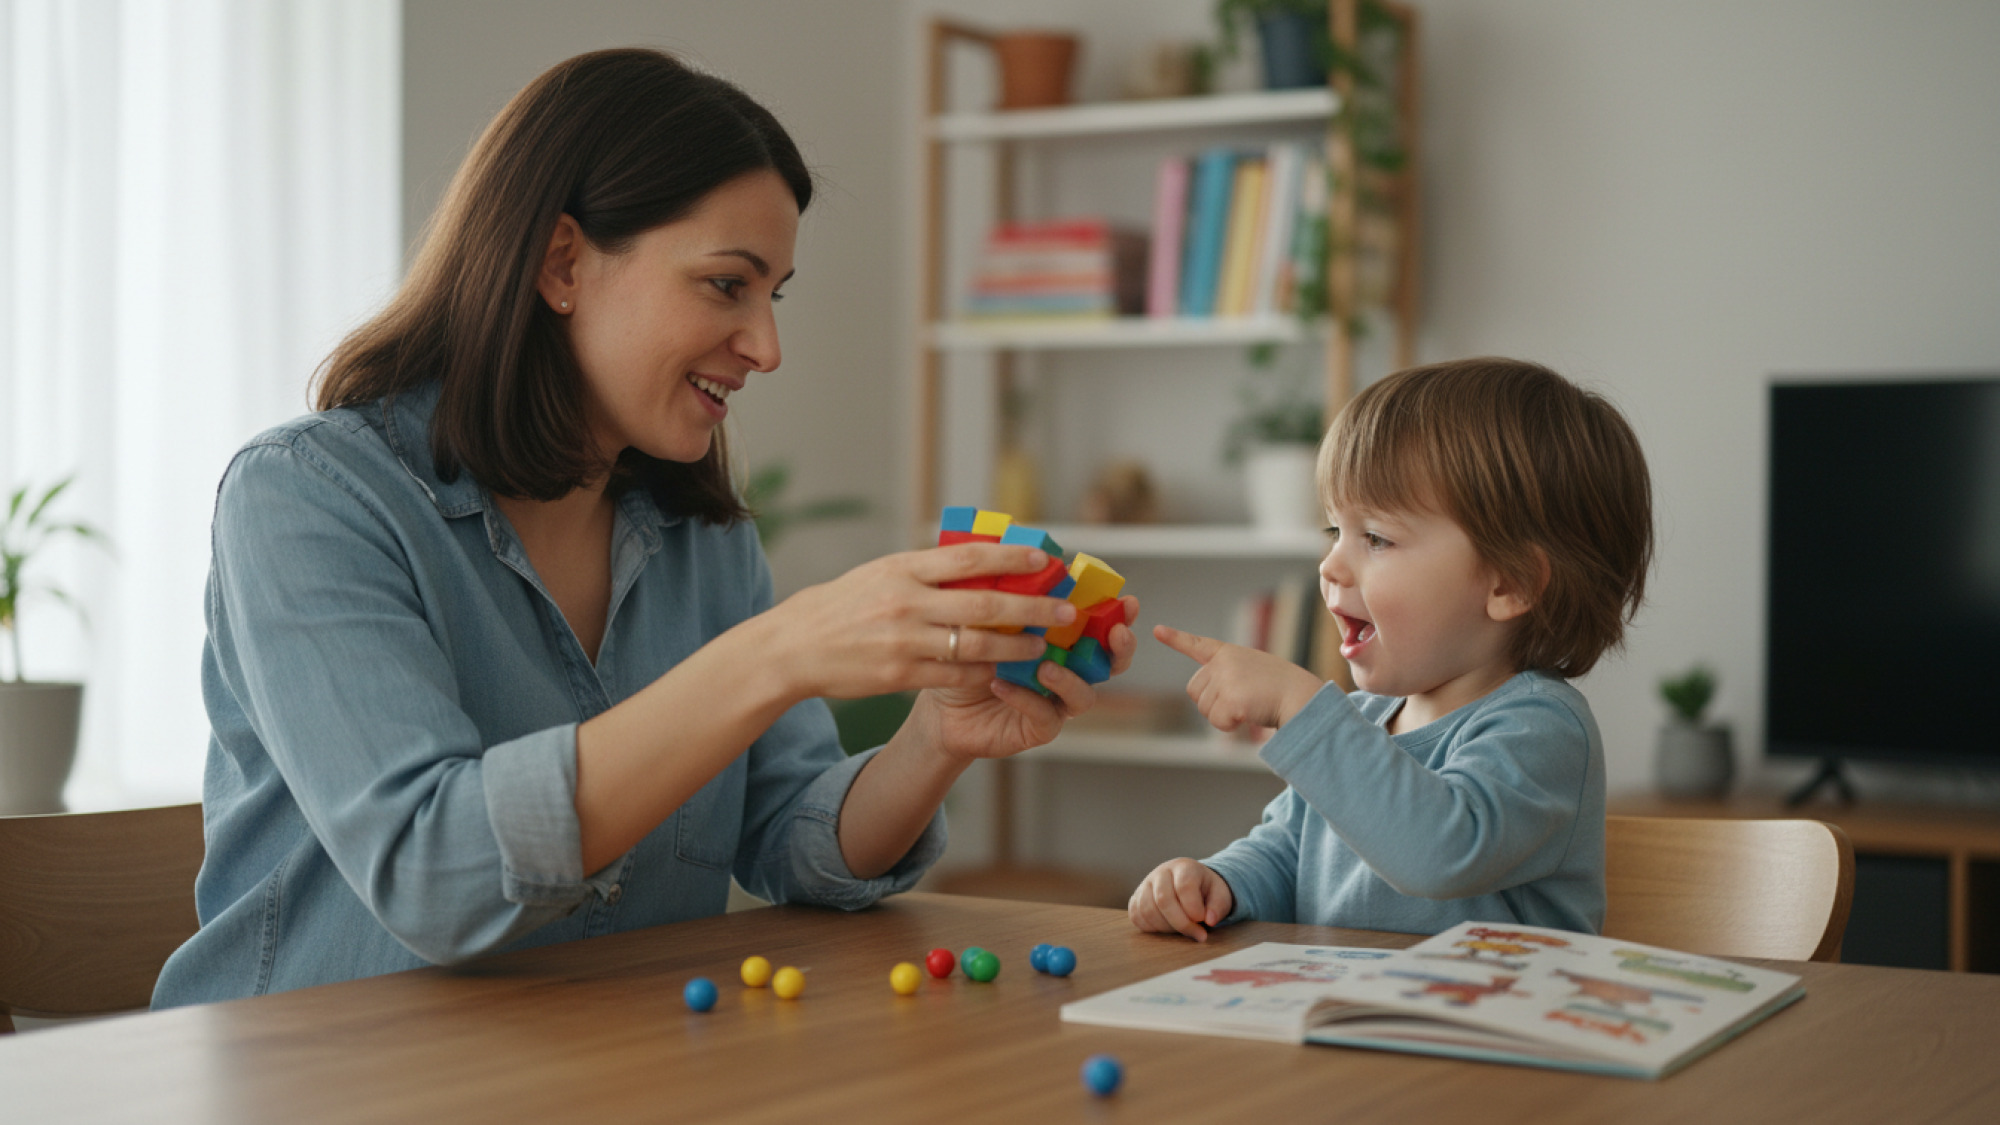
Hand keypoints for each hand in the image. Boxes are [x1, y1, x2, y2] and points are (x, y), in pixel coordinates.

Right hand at [764, 543, 1074, 700]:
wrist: (794, 647)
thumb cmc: (842, 606)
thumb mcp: (880, 573)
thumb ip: (925, 570)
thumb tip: (978, 560)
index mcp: (903, 569)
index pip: (969, 558)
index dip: (1012, 556)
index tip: (1045, 558)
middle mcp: (907, 602)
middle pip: (985, 603)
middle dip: (1032, 607)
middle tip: (1063, 610)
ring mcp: (904, 640)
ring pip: (977, 644)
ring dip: (1015, 646)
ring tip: (1040, 646)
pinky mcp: (900, 675)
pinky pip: (955, 675)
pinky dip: (983, 673)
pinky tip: (1002, 672)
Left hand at [917, 594, 1141, 763]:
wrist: (941, 704)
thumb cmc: (968, 656)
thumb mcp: (985, 619)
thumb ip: (1013, 597)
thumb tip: (1032, 561)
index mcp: (1063, 641)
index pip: (1101, 627)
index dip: (1120, 616)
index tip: (1127, 601)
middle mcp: (1069, 670)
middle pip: (1110, 663)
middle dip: (1120, 648)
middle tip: (1116, 633)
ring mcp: (1057, 702)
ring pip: (1084, 695)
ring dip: (1069, 678)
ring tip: (1046, 666)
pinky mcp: (1039, 728)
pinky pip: (1044, 715)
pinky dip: (1025, 698)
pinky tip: (1001, 684)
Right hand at [1130, 858, 1233, 940]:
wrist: (1191, 885)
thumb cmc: (1206, 891)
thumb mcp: (1220, 895)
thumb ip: (1218, 906)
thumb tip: (1210, 921)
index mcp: (1184, 867)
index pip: (1184, 886)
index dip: (1193, 908)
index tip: (1203, 921)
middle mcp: (1161, 872)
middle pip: (1163, 899)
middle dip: (1181, 923)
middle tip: (1197, 934)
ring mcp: (1146, 884)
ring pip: (1148, 910)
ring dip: (1167, 928)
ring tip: (1184, 930)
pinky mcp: (1136, 898)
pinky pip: (1137, 916)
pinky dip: (1152, 928)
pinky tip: (1168, 928)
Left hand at [1154, 624, 1324, 733]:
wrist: (1303, 697)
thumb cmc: (1282, 689)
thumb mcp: (1253, 671)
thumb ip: (1228, 676)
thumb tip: (1209, 702)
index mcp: (1229, 653)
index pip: (1197, 644)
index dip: (1176, 638)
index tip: (1157, 630)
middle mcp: (1224, 662)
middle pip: (1195, 691)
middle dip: (1212, 703)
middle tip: (1241, 701)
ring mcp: (1227, 679)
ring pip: (1205, 710)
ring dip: (1224, 715)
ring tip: (1251, 705)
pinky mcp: (1232, 699)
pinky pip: (1218, 722)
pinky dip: (1231, 726)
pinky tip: (1250, 715)